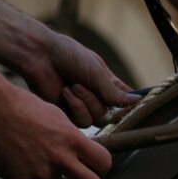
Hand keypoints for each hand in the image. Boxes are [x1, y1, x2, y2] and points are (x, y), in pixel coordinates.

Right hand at [0, 83, 113, 178]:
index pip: (104, 162)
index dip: (101, 166)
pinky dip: (28, 176)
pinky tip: (20, 158)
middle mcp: (60, 159)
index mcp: (72, 139)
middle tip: (79, 176)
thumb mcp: (57, 116)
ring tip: (34, 154)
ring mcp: (42, 173)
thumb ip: (73, 137)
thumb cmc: (24, 108)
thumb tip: (84, 151)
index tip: (95, 165)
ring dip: (49, 176)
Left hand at [19, 27, 136, 128]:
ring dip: (84, 102)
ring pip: (95, 120)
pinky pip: (80, 122)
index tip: (133, 106)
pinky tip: (64, 92)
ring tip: (72, 86)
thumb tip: (136, 101)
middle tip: (81, 83)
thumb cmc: (69, 56)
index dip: (129, 104)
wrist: (41, 57)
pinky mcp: (67, 114)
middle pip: (109, 114)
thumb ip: (114, 91)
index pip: (124, 99)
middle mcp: (96, 96)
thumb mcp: (96, 71)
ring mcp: (82, 106)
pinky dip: (74, 106)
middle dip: (96, 100)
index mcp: (106, 83)